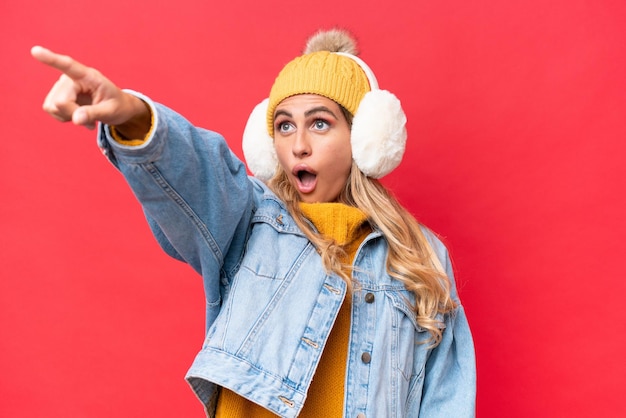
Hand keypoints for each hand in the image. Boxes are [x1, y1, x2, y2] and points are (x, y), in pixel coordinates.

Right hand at [31, 46, 148, 134]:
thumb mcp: (110, 112)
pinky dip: (64, 117)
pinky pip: (51, 110)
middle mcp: (70, 77)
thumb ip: (94, 114)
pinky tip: (77, 114)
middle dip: (73, 114)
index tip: (35, 51)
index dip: (51, 59)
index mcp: (88, 76)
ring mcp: (61, 85)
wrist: (116, 108)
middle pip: (60, 101)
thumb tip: (76, 120)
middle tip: (90, 119)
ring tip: (85, 115)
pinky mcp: (55, 94)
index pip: (68, 65)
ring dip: (68, 116)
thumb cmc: (116, 106)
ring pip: (52, 107)